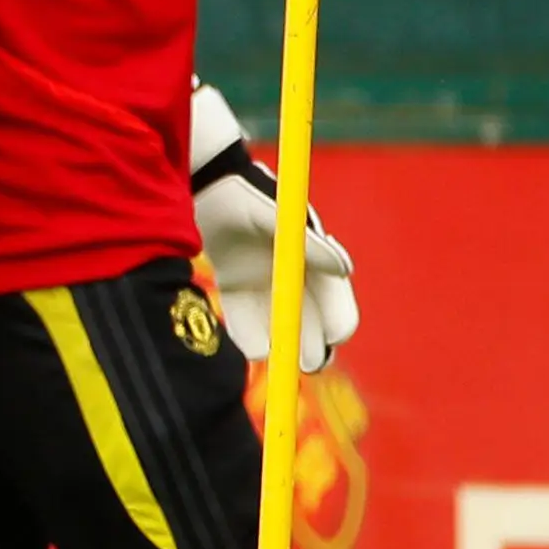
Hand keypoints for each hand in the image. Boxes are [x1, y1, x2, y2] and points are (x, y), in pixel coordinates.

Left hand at [189, 81, 358, 371]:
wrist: (201, 183)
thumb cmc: (244, 195)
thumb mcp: (274, 218)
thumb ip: (307, 244)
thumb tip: (347, 269)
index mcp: (313, 257)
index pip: (336, 297)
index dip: (338, 320)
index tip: (334, 338)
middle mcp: (293, 274)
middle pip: (311, 320)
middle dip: (313, 344)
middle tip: (309, 365)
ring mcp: (264, 282)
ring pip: (278, 325)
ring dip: (282, 345)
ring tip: (282, 365)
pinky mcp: (236, 286)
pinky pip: (245, 319)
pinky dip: (249, 335)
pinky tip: (253, 350)